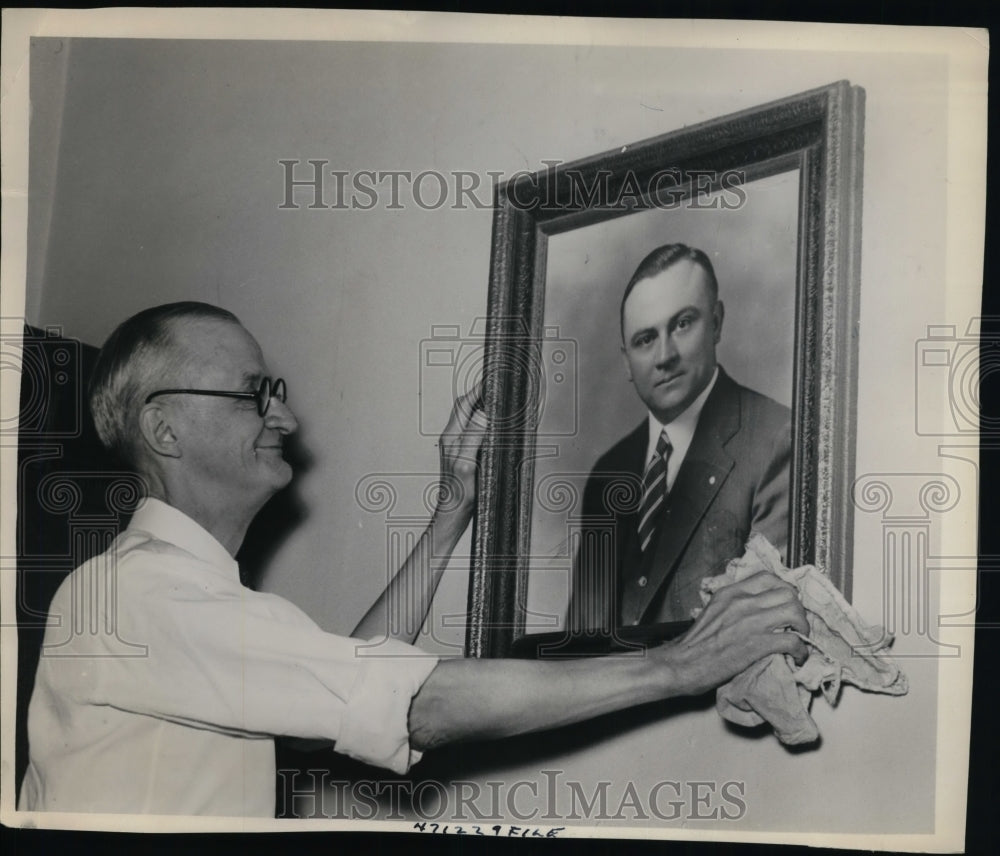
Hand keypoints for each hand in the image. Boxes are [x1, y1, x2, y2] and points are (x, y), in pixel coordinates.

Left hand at [434, 382, 486, 525]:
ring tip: (496, 401)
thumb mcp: (467, 463)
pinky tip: (493, 427)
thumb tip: (482, 416)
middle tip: (495, 387)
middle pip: (465, 408)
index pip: (463, 405)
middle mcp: (452, 439)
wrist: (454, 514)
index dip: (477, 390)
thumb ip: (473, 438)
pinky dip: (484, 424)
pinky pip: (474, 432)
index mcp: (451, 437)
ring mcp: (457, 447)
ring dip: (481, 408)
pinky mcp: (464, 455)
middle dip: (479, 394)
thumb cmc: (458, 494)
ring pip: (470, 419)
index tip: (490, 381)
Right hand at [661, 571, 808, 696]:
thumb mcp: (712, 611)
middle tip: (795, 623)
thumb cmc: (695, 643)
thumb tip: (755, 608)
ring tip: (800, 638)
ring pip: (794, 612)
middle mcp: (742, 602)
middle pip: (787, 593)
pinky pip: (792, 641)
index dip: (784, 589)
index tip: (786, 603)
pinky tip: (797, 657)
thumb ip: (733, 605)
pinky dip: (801, 650)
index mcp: (730, 593)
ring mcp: (751, 622)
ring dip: (803, 627)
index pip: (768, 578)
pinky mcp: (757, 645)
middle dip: (798, 608)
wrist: (683, 664)